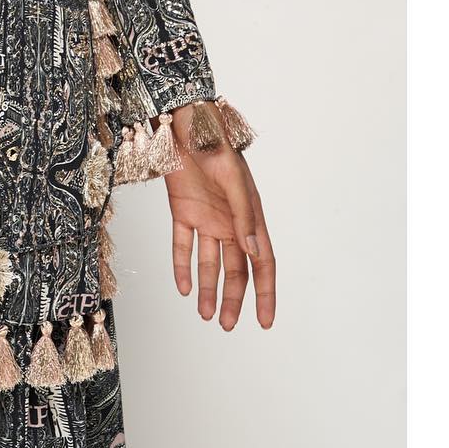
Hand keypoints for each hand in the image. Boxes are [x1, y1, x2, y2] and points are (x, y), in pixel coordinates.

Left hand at [162, 104, 275, 330]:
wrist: (182, 122)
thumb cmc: (214, 143)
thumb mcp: (232, 178)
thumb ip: (242, 215)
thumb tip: (252, 251)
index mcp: (249, 215)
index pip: (262, 262)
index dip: (266, 292)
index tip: (267, 321)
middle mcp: (229, 221)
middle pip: (235, 269)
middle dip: (234, 298)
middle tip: (228, 325)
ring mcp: (205, 217)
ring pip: (210, 262)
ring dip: (209, 288)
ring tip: (206, 315)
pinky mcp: (181, 210)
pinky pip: (182, 244)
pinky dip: (182, 266)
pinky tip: (183, 288)